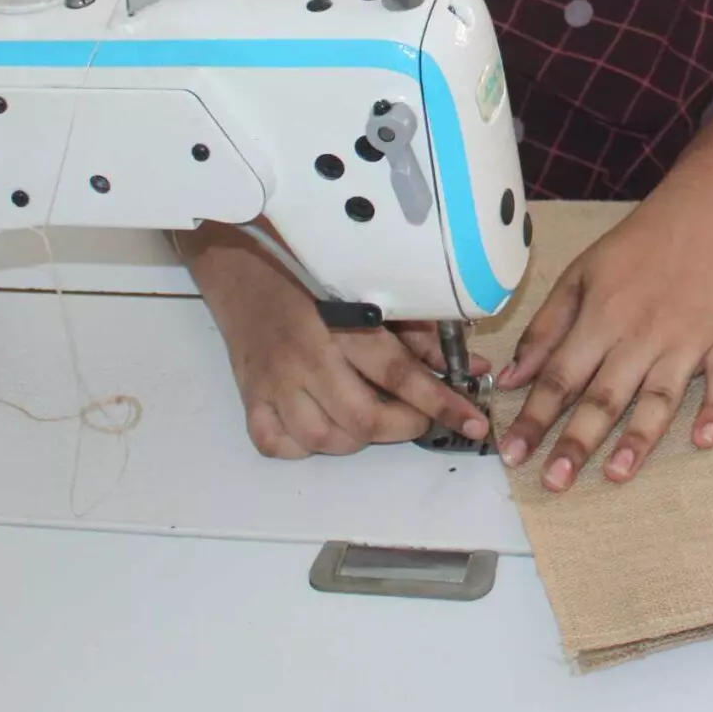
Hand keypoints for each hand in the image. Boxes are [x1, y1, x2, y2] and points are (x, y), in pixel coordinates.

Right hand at [182, 224, 490, 457]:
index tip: (472, 420)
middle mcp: (302, 361)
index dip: (440, 402)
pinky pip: (279, 445)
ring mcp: (271, 386)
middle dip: (403, 426)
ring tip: (372, 416)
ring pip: (324, 440)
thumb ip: (416, 330)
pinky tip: (324, 424)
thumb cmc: (309, 270)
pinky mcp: (249, 401)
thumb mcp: (367, 288)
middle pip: (362, 420)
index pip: (398, 374)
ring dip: (357, 438)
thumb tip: (466, 365)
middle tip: (420, 416)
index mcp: (336, 325)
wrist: (240, 266)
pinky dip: (307, 445)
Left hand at [495, 198, 712, 489]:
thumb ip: (545, 329)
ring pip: (659, 396)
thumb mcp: (579, 275)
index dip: (534, 418)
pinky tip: (705, 439)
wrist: (705, 215)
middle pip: (604, 396)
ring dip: (638, 437)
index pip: (560, 377)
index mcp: (601, 318)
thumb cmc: (635, 250)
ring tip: (616, 475)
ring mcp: (687, 339)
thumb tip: (511, 379)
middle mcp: (641, 334)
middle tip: (554, 484)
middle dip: (576, 442)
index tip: (511, 455)